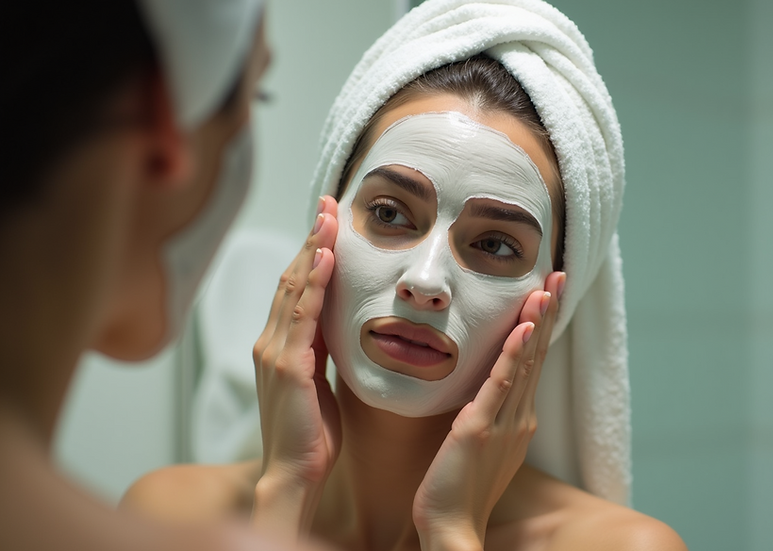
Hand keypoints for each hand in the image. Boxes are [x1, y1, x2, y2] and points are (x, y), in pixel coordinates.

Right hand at [250, 196, 339, 537]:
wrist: (296, 472)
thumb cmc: (311, 433)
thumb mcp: (319, 380)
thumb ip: (321, 349)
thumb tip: (336, 322)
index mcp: (280, 344)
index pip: (296, 286)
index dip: (311, 251)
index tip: (327, 220)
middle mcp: (271, 341)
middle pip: (292, 277)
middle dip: (311, 238)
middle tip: (328, 201)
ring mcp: (275, 352)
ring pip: (294, 288)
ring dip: (313, 249)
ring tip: (328, 216)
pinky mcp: (287, 366)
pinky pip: (302, 315)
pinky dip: (314, 283)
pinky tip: (326, 258)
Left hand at [412, 271, 565, 550]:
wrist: (452, 526)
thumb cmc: (458, 485)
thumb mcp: (479, 440)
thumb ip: (486, 410)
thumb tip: (482, 388)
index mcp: (518, 417)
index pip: (533, 361)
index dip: (542, 324)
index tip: (548, 290)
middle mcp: (519, 416)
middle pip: (538, 354)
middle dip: (549, 312)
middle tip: (559, 275)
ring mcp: (504, 422)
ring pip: (525, 364)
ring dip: (536, 323)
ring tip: (546, 288)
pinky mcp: (479, 429)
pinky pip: (500, 386)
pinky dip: (514, 355)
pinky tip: (523, 329)